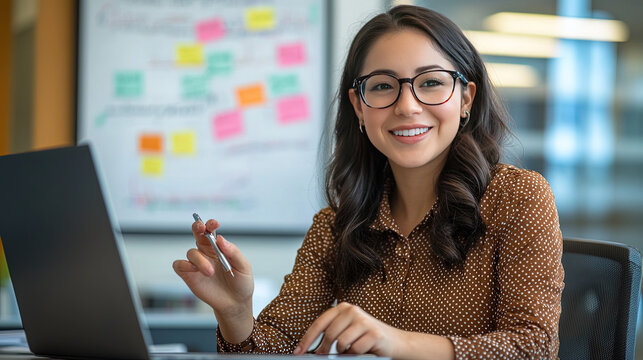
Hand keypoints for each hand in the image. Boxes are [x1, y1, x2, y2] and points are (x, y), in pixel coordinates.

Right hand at [172, 218, 253, 341]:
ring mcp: (197, 263)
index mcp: (219, 247)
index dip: (211, 224)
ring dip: (200, 260)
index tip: (215, 224)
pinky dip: (184, 265)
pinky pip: (179, 265)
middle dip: (197, 226)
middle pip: (197, 233)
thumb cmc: (241, 283)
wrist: (235, 303)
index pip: (212, 230)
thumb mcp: (243, 266)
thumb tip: (220, 238)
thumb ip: (233, 252)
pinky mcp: (189, 275)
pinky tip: (194, 270)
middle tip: (202, 228)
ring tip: (211, 272)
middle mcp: (206, 252)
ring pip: (191, 252)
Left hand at [293, 302, 403, 356]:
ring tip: (351, 350)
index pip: (320, 323)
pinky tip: (363, 350)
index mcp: (343, 308)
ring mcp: (364, 320)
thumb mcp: (347, 330)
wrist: (396, 342)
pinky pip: (355, 349)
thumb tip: (313, 349)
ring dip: (343, 352)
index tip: (298, 351)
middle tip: (323, 356)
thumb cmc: (367, 337)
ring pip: (341, 343)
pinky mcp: (374, 333)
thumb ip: (332, 333)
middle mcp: (352, 310)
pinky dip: (356, 354)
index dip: (307, 338)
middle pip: (329, 334)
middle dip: (324, 349)